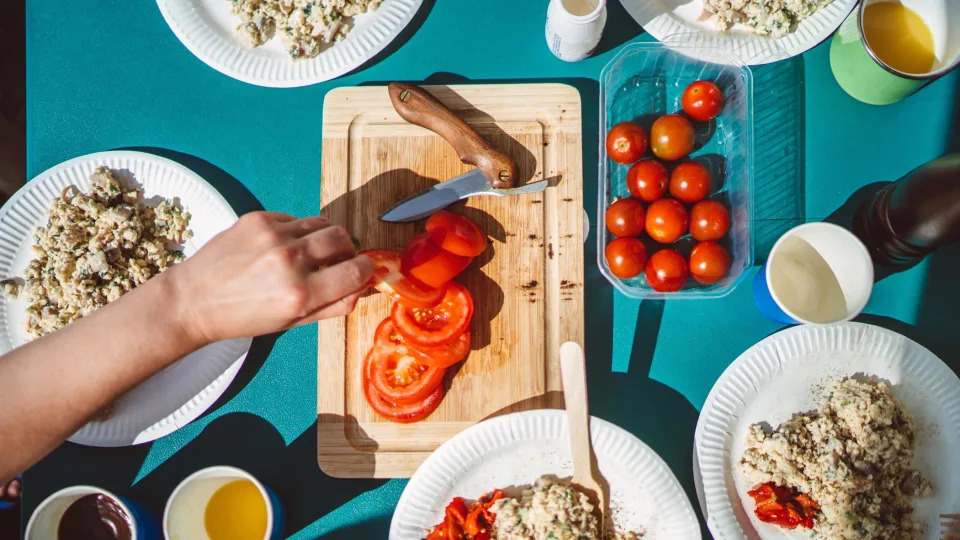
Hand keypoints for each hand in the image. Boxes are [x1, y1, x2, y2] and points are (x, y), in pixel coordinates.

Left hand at [168, 212, 372, 343]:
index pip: (356, 271)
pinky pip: (296, 219)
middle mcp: (289, 262)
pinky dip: (298, 231)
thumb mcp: (292, 323)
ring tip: (312, 252)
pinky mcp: (258, 219)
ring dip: (325, 237)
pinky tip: (282, 246)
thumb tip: (363, 284)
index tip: (362, 269)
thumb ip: (334, 305)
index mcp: (300, 295)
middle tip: (337, 260)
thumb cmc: (243, 317)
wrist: (194, 300)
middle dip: (347, 250)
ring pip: (323, 224)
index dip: (365, 269)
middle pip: (343, 240)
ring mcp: (273, 236)